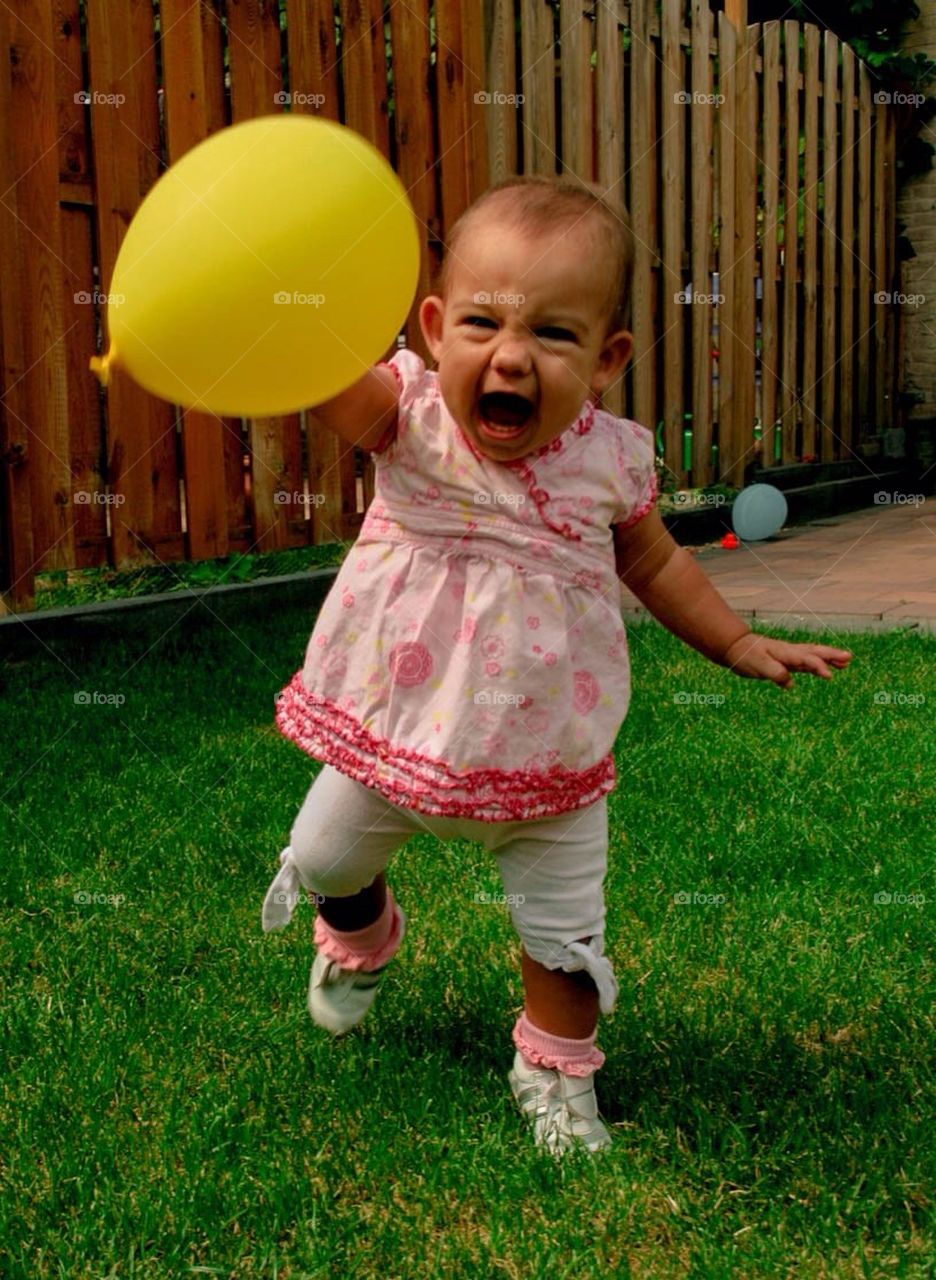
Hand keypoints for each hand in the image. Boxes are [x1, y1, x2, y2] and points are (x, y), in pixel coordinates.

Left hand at [722, 632, 852, 689]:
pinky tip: (823, 671)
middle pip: (815, 652)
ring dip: (829, 658)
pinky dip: (816, 665)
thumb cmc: (746, 656)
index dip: (818, 666)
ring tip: (845, 662)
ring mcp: (789, 655)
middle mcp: (790, 652)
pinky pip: (805, 662)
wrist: (736, 648)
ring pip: (813, 656)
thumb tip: (789, 683)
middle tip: (849, 658)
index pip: (805, 659)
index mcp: (785, 652)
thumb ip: (774, 673)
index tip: (830, 675)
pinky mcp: (786, 661)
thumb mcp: (758, 666)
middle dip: (832, 655)